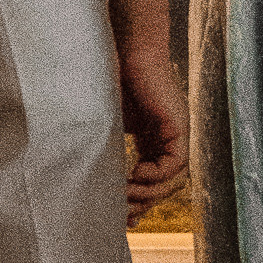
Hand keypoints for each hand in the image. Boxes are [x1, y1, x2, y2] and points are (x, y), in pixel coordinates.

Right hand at [116, 27, 187, 217]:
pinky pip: (177, 162)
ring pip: (176, 178)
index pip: (154, 178)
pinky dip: (159, 174)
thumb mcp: (105, 122)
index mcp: (151, 136)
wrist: (122, 46)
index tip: (123, 216)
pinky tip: (137, 173)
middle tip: (124, 212)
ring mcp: (176, 131)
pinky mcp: (178, 125)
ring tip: (128, 195)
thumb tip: (84, 173)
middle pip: (167, 184)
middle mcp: (168, 136)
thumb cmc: (107, 75)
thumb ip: (105, 146)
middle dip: (146, 201)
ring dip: (152, 192)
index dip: (141, 199)